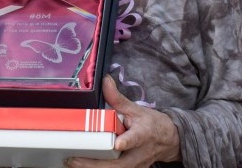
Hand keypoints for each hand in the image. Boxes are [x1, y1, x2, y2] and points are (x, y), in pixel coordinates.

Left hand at [66, 75, 180, 167]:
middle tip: (75, 159)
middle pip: (118, 164)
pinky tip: (81, 165)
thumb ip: (118, 98)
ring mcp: (135, 165)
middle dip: (95, 163)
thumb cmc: (153, 125)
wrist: (169, 141)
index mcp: (143, 134)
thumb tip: (105, 81)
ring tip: (72, 162)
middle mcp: (139, 153)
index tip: (118, 144)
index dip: (126, 142)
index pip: (135, 139)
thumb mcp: (136, 109)